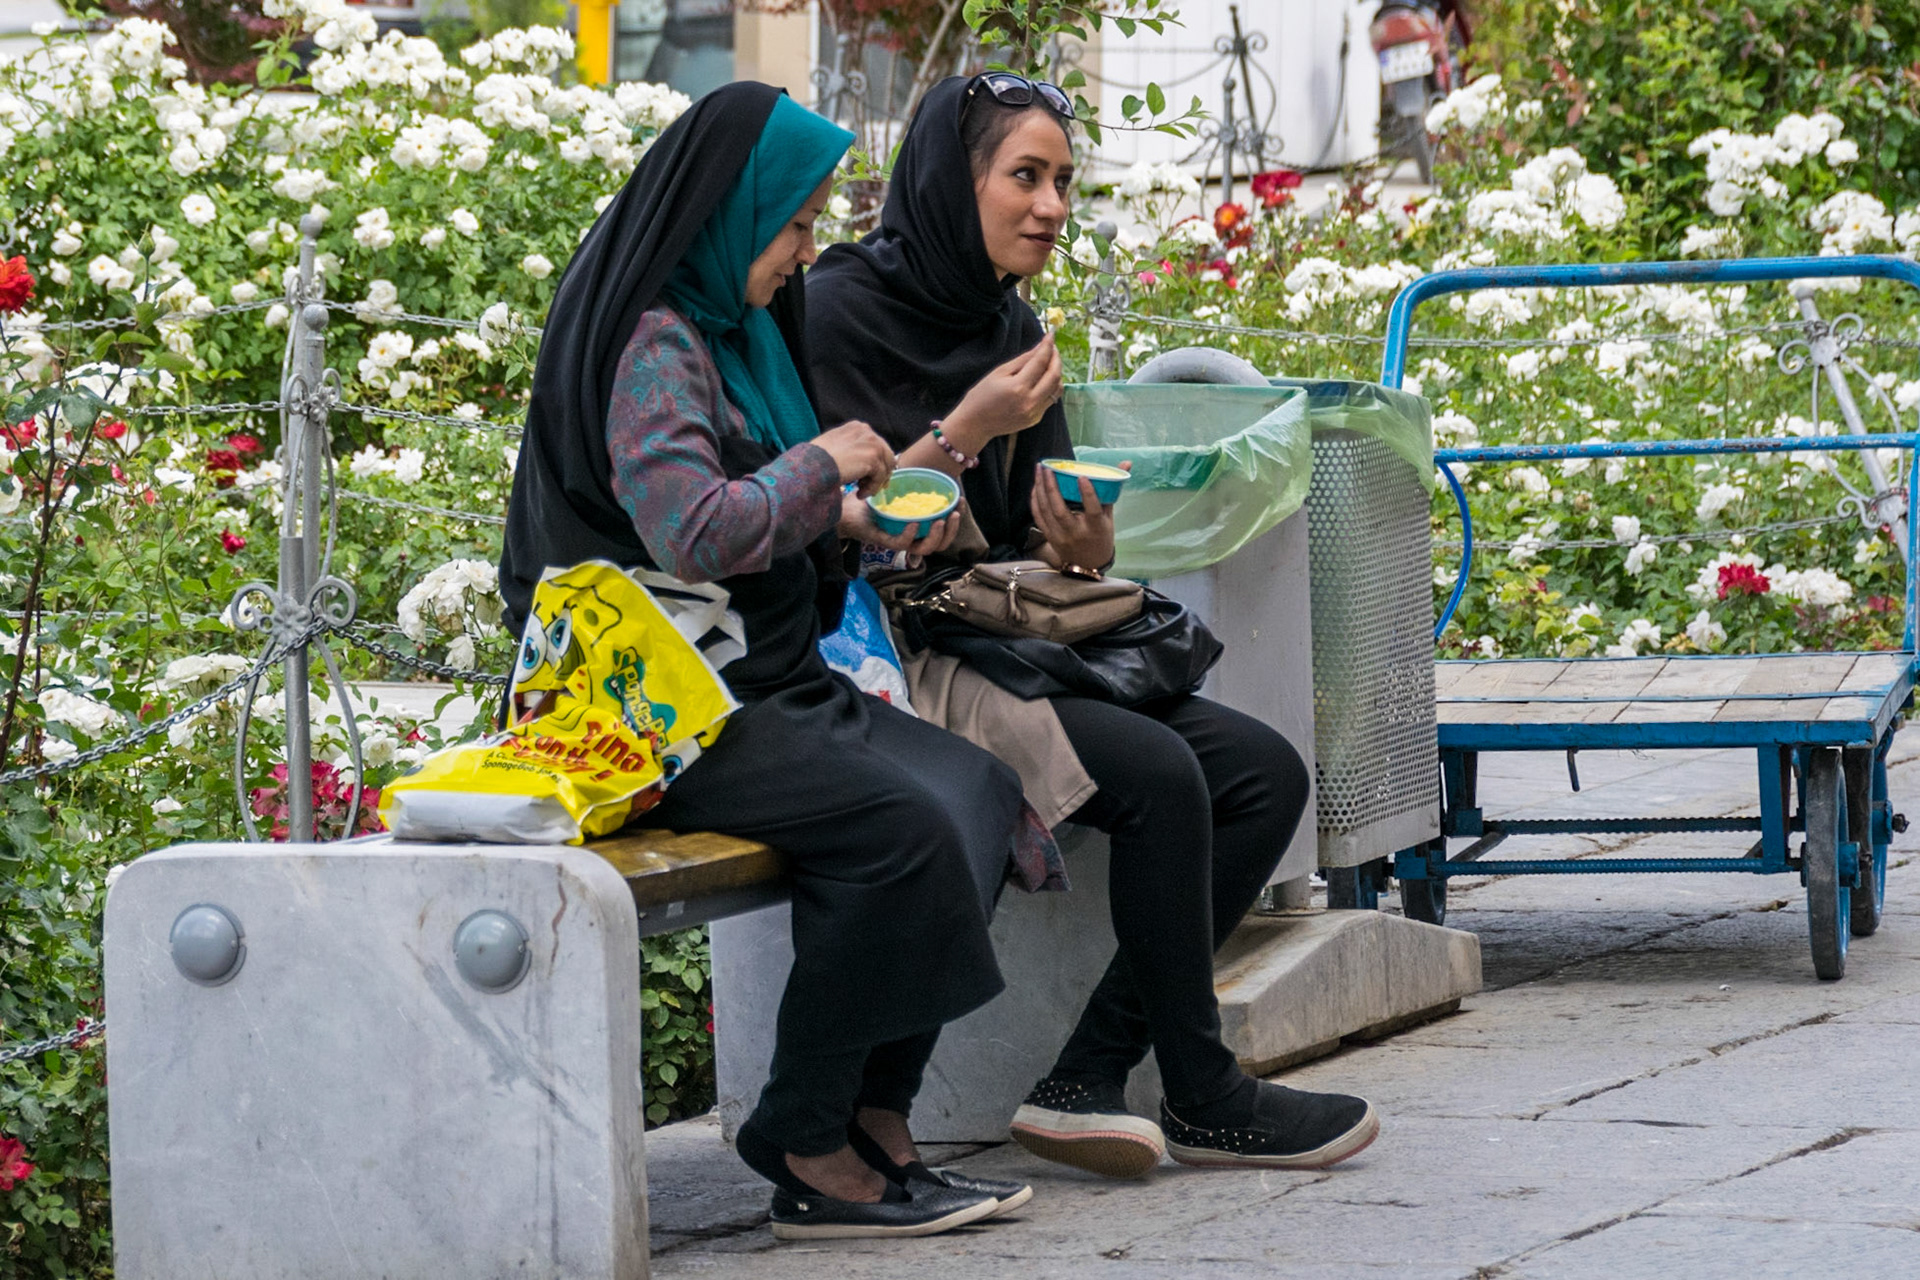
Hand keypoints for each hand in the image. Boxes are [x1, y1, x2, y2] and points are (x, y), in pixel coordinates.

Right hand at [815, 420, 894, 496]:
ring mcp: (872, 443)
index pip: (876, 445)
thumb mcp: (835, 446)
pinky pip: (880, 478)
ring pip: (885, 467)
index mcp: (858, 427)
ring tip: (861, 492)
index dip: (876, 462)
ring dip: (875, 483)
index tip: (870, 476)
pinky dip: (871, 489)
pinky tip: (859, 494)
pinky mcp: (873, 458)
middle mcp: (867, 431)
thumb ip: (850, 449)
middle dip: (881, 473)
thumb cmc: (816, 460)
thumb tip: (862, 463)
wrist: (814, 466)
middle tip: (871, 487)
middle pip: (886, 454)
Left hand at [838, 491, 965, 557]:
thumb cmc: (871, 501)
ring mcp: (898, 540)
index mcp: (917, 528)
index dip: (955, 521)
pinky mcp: (883, 541)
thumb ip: (912, 484)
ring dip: (936, 536)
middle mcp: (910, 537)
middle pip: (939, 544)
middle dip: (951, 530)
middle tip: (954, 514)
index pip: (943, 531)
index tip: (960, 502)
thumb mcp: (897, 490)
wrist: (845, 507)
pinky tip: (915, 523)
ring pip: (924, 549)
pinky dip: (910, 535)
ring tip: (940, 521)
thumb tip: (928, 467)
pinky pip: (901, 544)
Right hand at [945, 333, 1063, 442]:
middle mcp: (1030, 401)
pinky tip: (1043, 379)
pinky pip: (1050, 399)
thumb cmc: (981, 396)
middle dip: (1056, 358)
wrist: (975, 425)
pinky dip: (1050, 386)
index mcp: (1018, 387)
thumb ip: (1022, 360)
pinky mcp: (1035, 419)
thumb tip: (1040, 347)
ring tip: (1049, 363)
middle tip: (1052, 348)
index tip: (1050, 335)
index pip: (1040, 362)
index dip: (1047, 346)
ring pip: (1057, 389)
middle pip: (1054, 375)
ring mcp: (1034, 412)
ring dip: (1056, 373)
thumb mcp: (999, 372)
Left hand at [1031, 461, 1128, 571]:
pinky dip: (1035, 500)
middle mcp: (1076, 533)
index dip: (1087, 493)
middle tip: (1048, 468)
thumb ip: (1111, 489)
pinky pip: (1038, 517)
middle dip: (1052, 487)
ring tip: (1039, 470)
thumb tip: (1126, 463)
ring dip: (1040, 489)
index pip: (1092, 510)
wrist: (1088, 565)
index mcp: (1095, 528)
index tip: (1081, 476)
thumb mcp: (1109, 516)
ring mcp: (1060, 536)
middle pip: (1060, 510)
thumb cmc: (1100, 536)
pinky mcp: (1049, 537)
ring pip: (1046, 511)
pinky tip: (1036, 486)